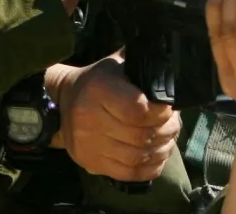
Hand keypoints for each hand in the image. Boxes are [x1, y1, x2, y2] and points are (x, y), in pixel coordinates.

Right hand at [47, 55, 180, 182]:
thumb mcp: (116, 64)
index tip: (170, 109)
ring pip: (138, 157)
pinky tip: (156, 156)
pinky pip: (130, 174)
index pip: (138, 110)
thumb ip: (141, 63)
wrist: (61, 102)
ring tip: (167, 140)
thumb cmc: (96, 81)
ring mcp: (88, 145)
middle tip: (174, 124)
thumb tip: (171, 65)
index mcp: (98, 90)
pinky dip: (150, 167)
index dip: (162, 113)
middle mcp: (89, 119)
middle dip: (167, 132)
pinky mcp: (90, 163)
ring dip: (161, 150)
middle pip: (141, 136)